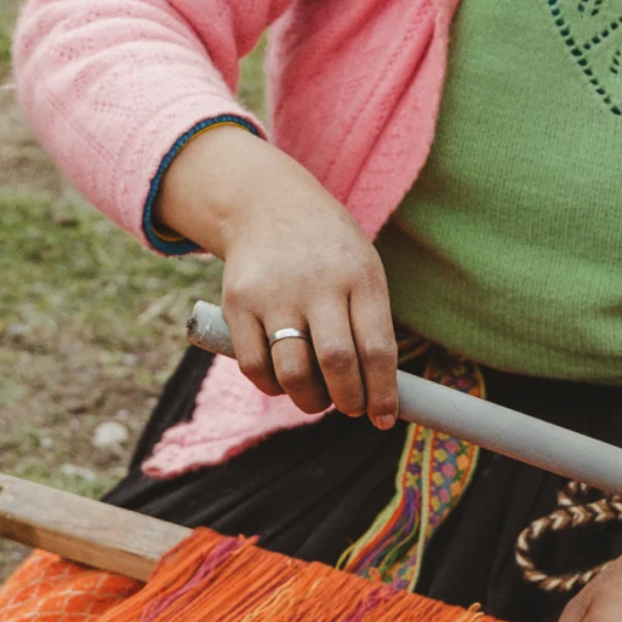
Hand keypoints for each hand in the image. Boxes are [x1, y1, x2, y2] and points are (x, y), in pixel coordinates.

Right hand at [155, 123, 399, 427]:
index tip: (383, 418)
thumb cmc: (327, 250)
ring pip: (293, 372)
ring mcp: (274, 293)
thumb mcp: (361, 268)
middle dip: (348, 401)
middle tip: (350, 408)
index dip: (383, 394)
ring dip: (309, 401)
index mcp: (359, 276)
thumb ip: (370, 324)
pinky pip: (254, 366)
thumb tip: (377, 393)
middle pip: (337, 364)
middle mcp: (318, 284)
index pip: (377, 349)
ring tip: (317, 398)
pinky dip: (271, 387)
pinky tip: (282, 382)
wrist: (266, 203)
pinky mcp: (238, 303)